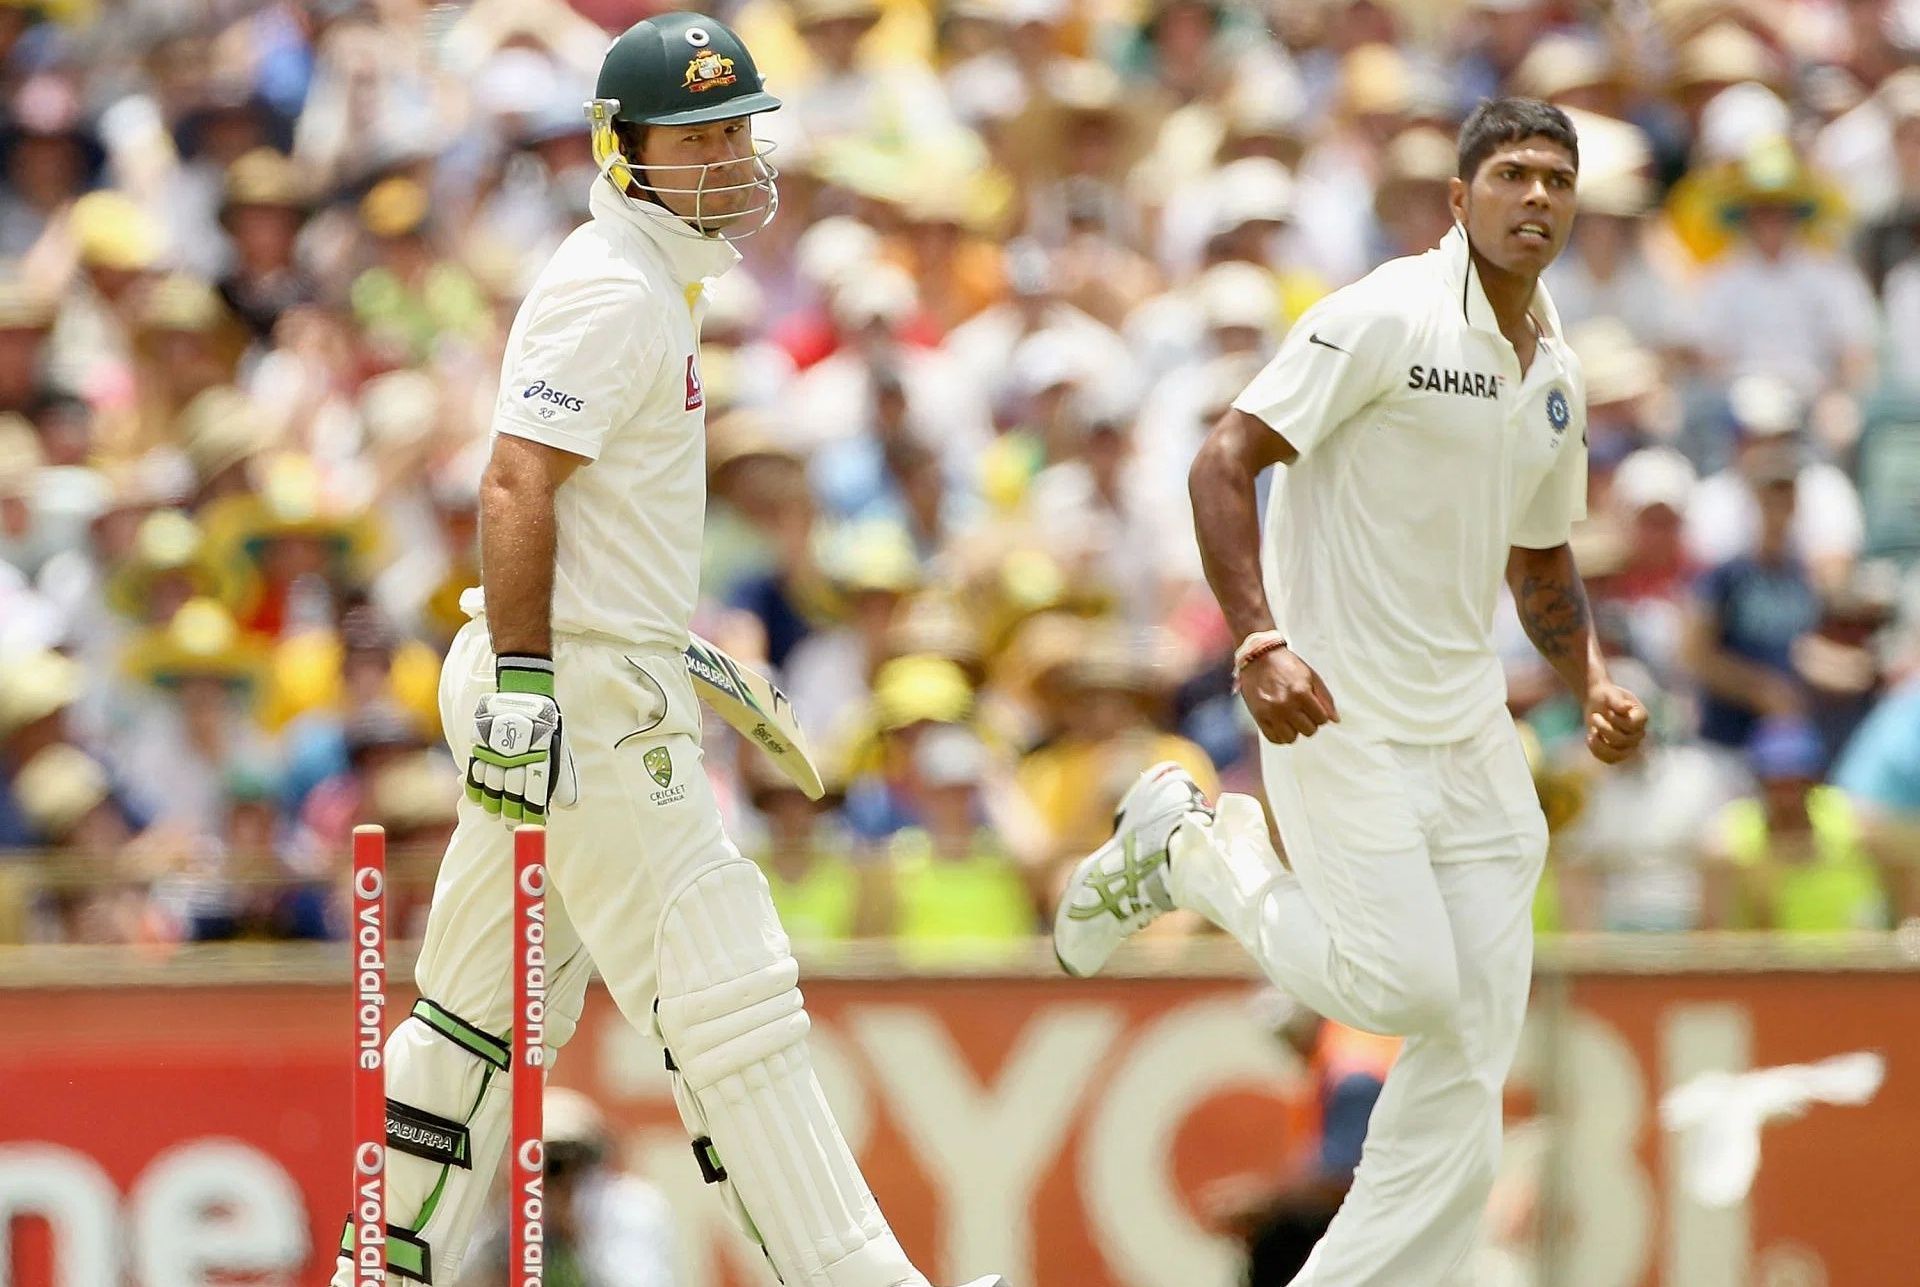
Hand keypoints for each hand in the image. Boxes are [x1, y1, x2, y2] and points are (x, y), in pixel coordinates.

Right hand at [466, 656, 578, 824]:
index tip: (534, 825)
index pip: (535, 793)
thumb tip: (570, 806)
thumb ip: (564, 777)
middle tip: (511, 824)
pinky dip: (474, 787)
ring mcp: (497, 750)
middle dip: (512, 812)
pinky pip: (475, 770)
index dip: (533, 813)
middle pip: (512, 792)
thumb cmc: (545, 723)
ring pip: (491, 784)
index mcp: (540, 756)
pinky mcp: (481, 743)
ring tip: (494, 814)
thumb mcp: (560, 746)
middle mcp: (517, 755)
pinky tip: (477, 798)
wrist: (523, 690)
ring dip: (492, 803)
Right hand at [1241, 647, 1338, 744]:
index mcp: (1301, 693)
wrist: (1259, 657)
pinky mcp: (1259, 717)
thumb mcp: (1311, 676)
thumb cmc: (1285, 664)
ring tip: (1291, 719)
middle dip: (1309, 722)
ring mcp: (1271, 713)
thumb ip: (1325, 698)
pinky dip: (1280, 735)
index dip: (1320, 714)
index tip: (1314, 709)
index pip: (1321, 720)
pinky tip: (1281, 724)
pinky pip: (1274, 739)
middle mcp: (1285, 705)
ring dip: (1294, 730)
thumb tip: (1335, 719)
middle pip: (1308, 731)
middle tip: (1302, 712)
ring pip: (1291, 738)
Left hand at [1584, 682, 1647, 764]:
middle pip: (1623, 741)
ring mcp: (1629, 745)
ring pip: (1618, 755)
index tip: (1607, 710)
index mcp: (1641, 717)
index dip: (1616, 720)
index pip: (1631, 726)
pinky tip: (1589, 737)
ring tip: (1592, 731)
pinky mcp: (1618, 752)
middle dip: (1604, 728)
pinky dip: (1597, 751)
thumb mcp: (1610, 694)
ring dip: (1600, 744)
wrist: (1597, 702)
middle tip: (1594, 716)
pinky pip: (1610, 760)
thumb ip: (1618, 701)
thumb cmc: (1606, 696)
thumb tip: (1627, 707)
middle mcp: (1638, 733)